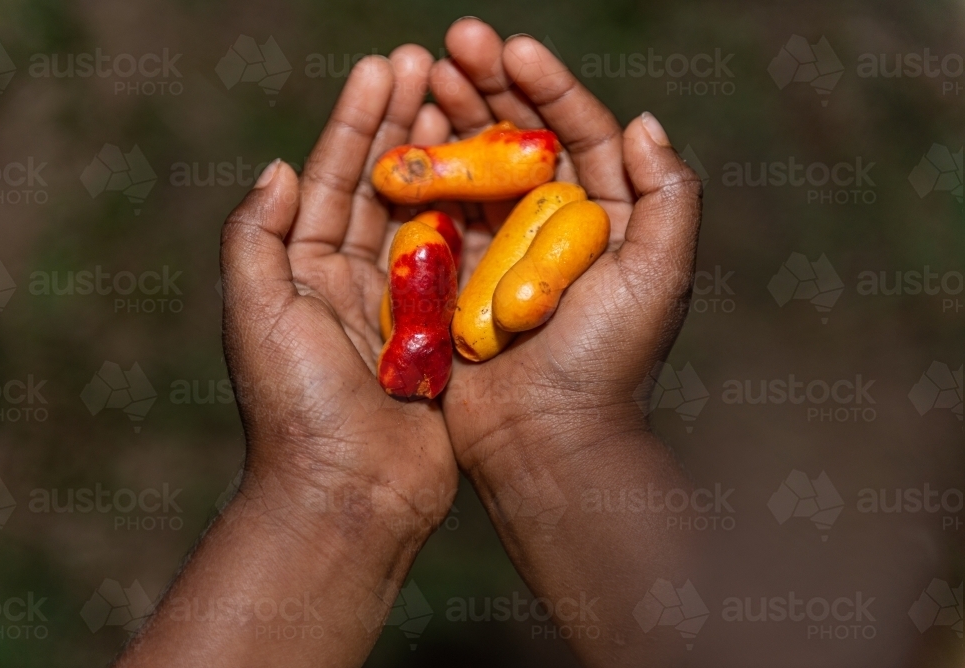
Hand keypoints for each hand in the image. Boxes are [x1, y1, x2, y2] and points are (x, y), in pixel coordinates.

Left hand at [117, 47, 459, 667]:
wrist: (350, 493)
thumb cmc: (297, 407)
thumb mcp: (257, 313)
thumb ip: (256, 237)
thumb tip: (275, 167)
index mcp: (302, 269)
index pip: (331, 177)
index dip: (358, 120)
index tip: (386, 66)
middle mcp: (350, 280)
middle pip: (382, 185)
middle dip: (404, 124)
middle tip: (431, 63)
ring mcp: (402, 305)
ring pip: (427, 217)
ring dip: (445, 160)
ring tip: (464, 102)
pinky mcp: (445, 334)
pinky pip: (464, 266)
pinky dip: (478, 221)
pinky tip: (499, 175)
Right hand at [431, 19, 701, 485]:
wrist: (545, 441)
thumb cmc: (606, 363)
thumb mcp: (659, 278)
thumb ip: (668, 197)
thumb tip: (644, 121)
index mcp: (608, 218)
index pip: (580, 132)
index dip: (549, 87)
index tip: (513, 48)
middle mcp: (555, 226)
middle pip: (522, 139)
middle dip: (491, 87)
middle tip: (453, 41)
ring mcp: (503, 249)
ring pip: (476, 167)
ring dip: (452, 118)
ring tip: (422, 73)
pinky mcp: (460, 276)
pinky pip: (440, 214)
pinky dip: (423, 175)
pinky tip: (402, 137)